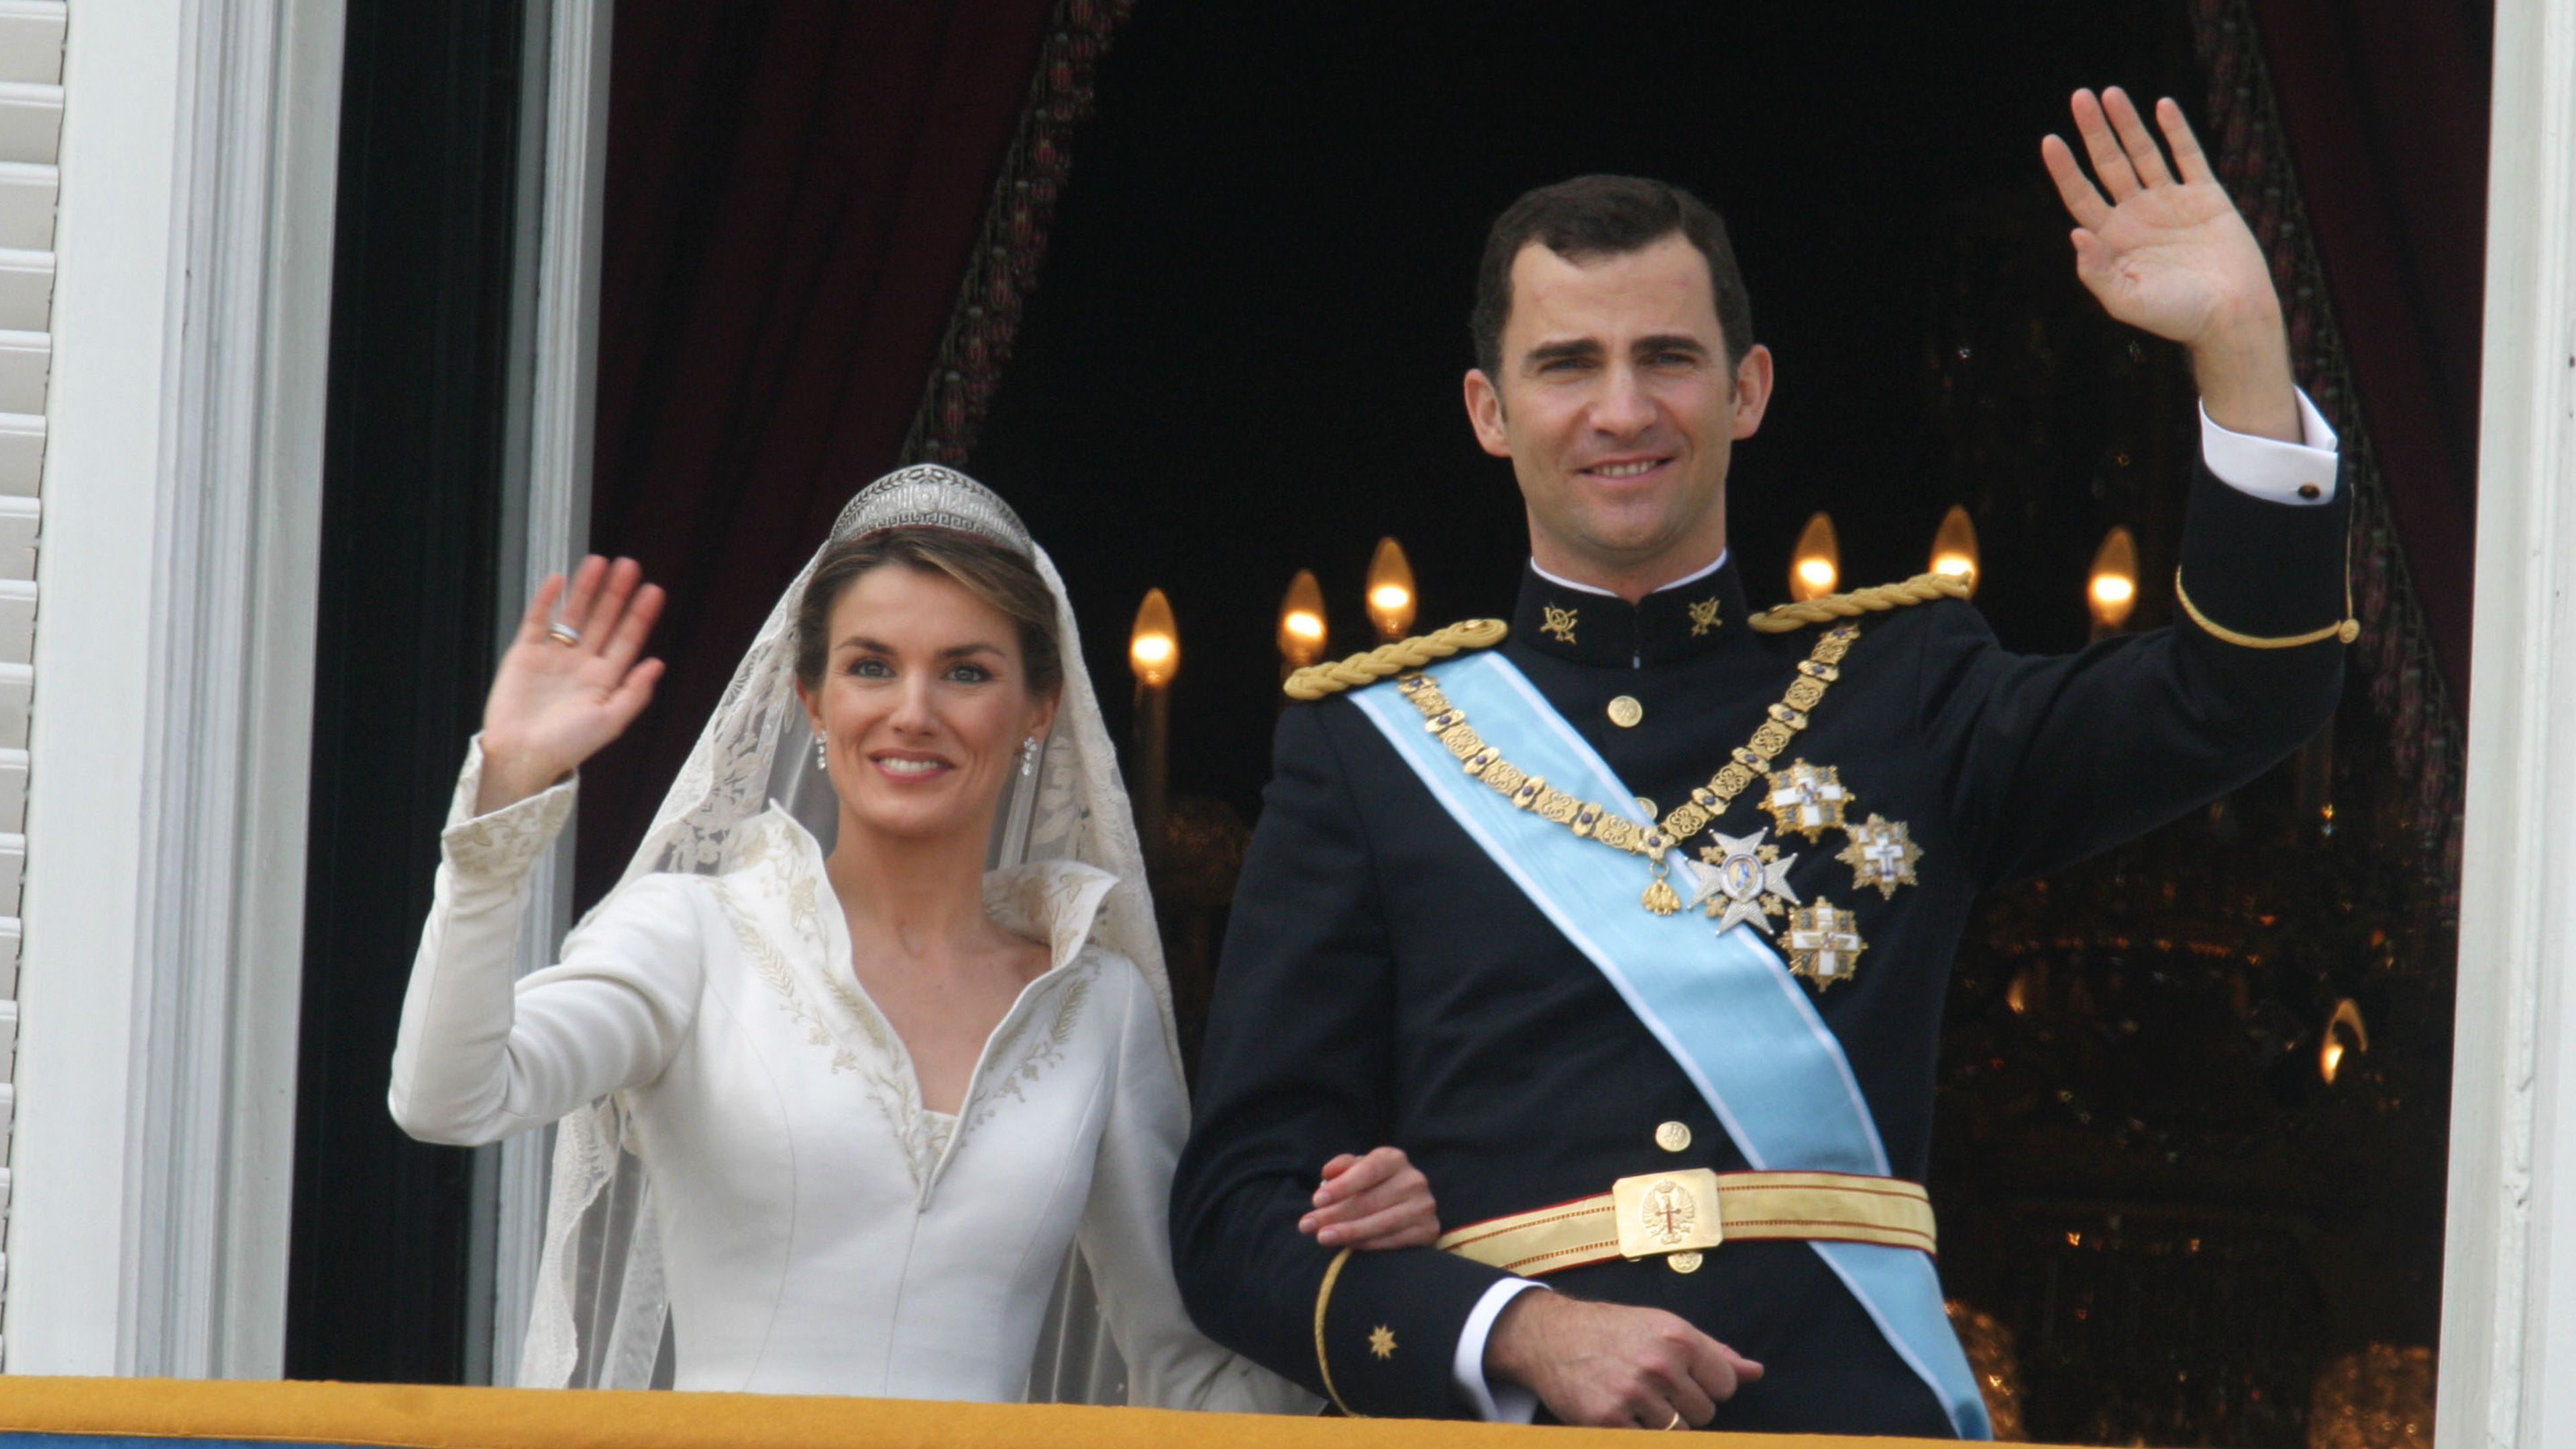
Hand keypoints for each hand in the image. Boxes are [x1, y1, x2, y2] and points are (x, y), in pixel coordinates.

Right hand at [475, 556, 666, 813]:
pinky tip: (559, 580)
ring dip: (586, 589)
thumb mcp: (610, 722)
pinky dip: (547, 600)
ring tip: (599, 563)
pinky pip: (537, 620)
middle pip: (603, 620)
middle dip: (616, 594)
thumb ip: (635, 693)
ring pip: (574, 615)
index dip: (640, 615)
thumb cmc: (566, 746)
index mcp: (605, 680)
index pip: (627, 640)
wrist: (520, 757)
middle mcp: (582, 664)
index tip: (653, 590)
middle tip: (629, 566)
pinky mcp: (525, 654)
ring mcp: (554, 656)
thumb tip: (658, 664)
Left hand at [1297, 1146, 1438, 1249]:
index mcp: (1395, 1159)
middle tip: (1308, 1225)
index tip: (1316, 1200)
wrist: (1406, 1207)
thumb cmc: (1373, 1185)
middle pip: (1371, 1199)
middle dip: (1335, 1214)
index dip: (1342, 1186)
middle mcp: (1414, 1180)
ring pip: (1383, 1222)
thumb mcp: (1358, 1170)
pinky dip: (1369, 1245)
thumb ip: (1343, 1167)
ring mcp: (1424, 1206)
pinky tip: (1348, 1247)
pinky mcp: (1428, 1230)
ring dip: (1349, 1232)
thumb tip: (1327, 1173)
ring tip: (1323, 1238)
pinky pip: (1395, 1240)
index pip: (1368, 1170)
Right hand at [1485, 1291, 1762, 1429]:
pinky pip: (1647, 1442)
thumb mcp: (1665, 1328)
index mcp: (1678, 1338)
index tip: (1681, 1377)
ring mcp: (1634, 1394)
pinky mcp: (1609, 1421)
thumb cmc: (1615, 1330)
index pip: (1725, 1386)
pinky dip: (1638, 1433)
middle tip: (1651, 1386)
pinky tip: (1622, 1414)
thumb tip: (1755, 1372)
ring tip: (1635, 1398)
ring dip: (1661, 1423)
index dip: (1705, 1386)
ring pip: (1679, 1433)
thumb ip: (1714, 1353)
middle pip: (1704, 1414)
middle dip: (1683, 1406)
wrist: (1552, 1336)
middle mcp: (1660, 1365)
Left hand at [2042, 87, 2299, 439]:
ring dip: (2128, 123)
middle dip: (2093, 131)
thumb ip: (2096, 272)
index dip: (2065, 169)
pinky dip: (2176, 131)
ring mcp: (2171, 203)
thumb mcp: (2126, 302)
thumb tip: (2075, 232)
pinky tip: (2162, 106)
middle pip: (2109, 164)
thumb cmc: (2176, 317)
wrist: (2230, 317)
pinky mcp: (2205, 197)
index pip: (2081, 195)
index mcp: (2113, 239)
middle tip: (2079, 96)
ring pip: (2144, 153)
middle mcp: (2137, 216)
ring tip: (2110, 93)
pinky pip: (2188, 156)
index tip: (2049, 140)